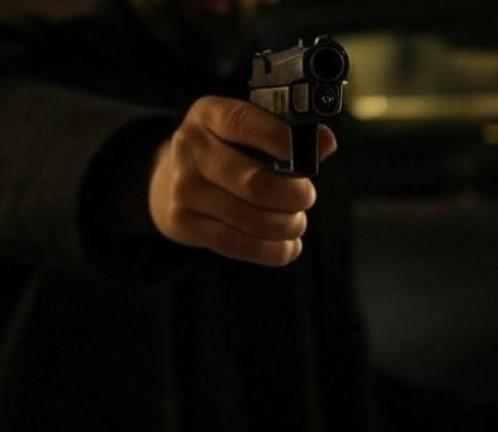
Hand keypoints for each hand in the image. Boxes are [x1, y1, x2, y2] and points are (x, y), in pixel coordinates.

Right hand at [148, 96, 336, 265]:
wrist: (171, 180)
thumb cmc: (228, 152)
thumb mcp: (248, 131)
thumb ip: (288, 135)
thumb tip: (326, 142)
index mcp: (209, 114)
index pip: (246, 124)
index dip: (283, 142)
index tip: (310, 159)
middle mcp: (190, 148)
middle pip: (255, 182)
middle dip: (294, 196)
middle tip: (306, 198)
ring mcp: (182, 188)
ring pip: (252, 219)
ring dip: (287, 226)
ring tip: (296, 222)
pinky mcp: (182, 223)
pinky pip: (239, 244)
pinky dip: (274, 251)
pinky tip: (288, 246)